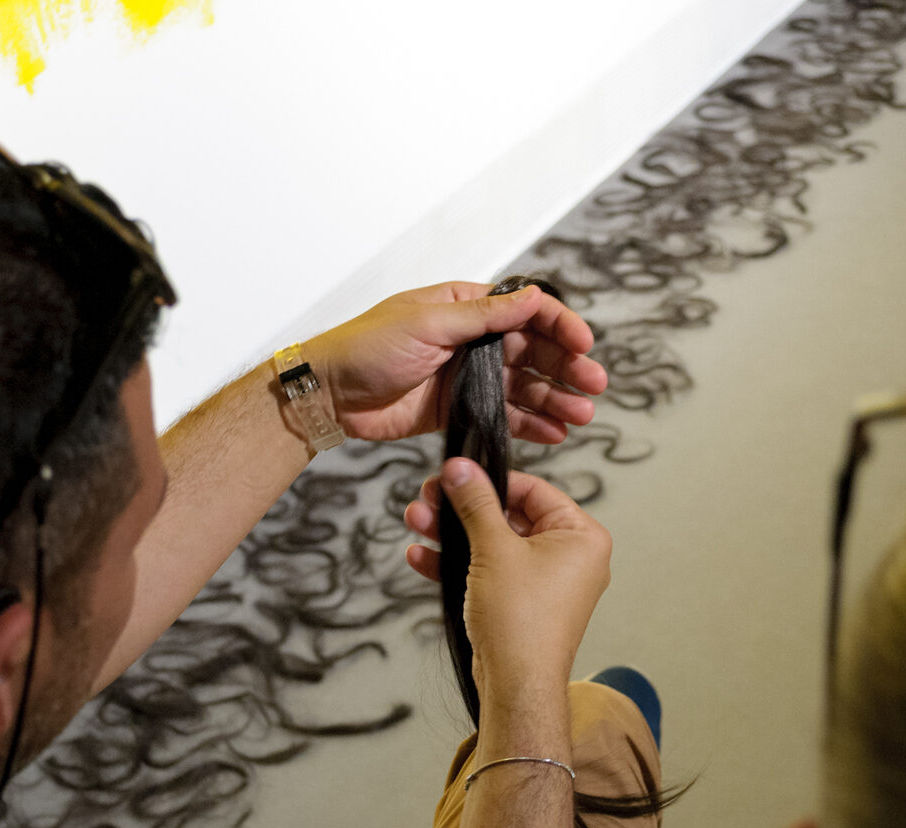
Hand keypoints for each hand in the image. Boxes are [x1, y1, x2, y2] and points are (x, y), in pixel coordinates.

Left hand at [308, 281, 606, 442]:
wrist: (330, 394)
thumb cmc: (367, 348)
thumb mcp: (426, 325)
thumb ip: (483, 317)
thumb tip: (532, 297)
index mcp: (465, 308)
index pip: (525, 311)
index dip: (559, 326)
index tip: (583, 345)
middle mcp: (471, 341)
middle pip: (533, 351)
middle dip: (566, 368)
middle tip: (593, 386)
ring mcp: (466, 377)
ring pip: (523, 387)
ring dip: (554, 400)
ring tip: (581, 416)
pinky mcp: (458, 410)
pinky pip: (502, 416)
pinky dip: (528, 425)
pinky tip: (553, 433)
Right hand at [405, 458, 610, 696]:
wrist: (516, 686)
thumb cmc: (523, 623)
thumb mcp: (494, 549)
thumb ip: (476, 503)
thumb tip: (461, 468)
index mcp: (581, 536)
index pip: (532, 490)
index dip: (488, 480)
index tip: (454, 474)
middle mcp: (570, 557)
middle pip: (508, 515)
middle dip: (461, 510)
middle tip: (428, 498)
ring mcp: (544, 581)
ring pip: (492, 544)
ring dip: (452, 534)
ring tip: (416, 522)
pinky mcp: (521, 602)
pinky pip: (488, 571)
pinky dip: (458, 564)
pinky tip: (422, 556)